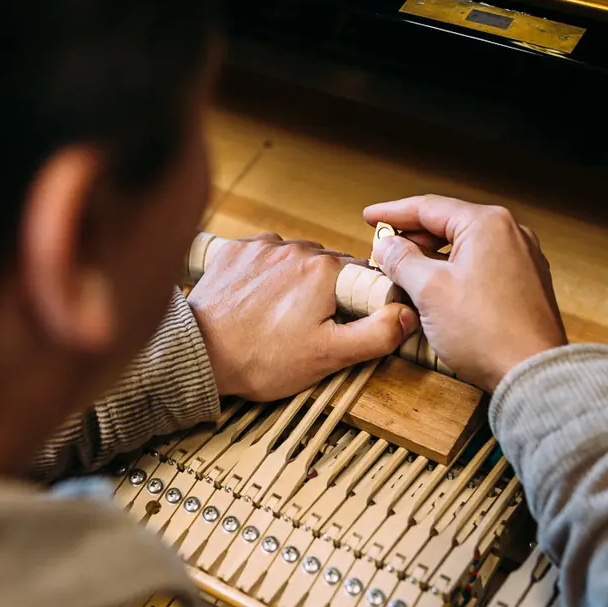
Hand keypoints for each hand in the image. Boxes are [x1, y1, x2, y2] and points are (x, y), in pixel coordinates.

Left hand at [187, 234, 418, 400]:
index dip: (360, 300)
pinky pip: (267, 255)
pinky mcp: (237, 250)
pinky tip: (260, 301)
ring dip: (298, 280)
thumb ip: (376, 335)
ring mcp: (263, 247)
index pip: (364, 275)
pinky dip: (269, 273)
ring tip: (281, 315)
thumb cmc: (260, 359)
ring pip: (298, 259)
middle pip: (331, 265)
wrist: (200, 355)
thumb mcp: (329, 357)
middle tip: (310, 325)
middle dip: (328, 291)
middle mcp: (296, 249)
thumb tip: (407, 316)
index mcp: (325, 271)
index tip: (343, 322)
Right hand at [364, 195, 566, 393]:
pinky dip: (455, 270)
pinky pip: (482, 266)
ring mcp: (523, 259)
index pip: (429, 207)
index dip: (393, 212)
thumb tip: (387, 246)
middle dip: (413, 236)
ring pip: (466, 247)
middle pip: (449, 224)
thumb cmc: (486, 332)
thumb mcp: (430, 290)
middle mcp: (511, 234)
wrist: (532, 374)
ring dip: (433, 255)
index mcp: (488, 224)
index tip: (371, 216)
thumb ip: (402, 260)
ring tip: (405, 268)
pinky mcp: (525, 285)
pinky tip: (438, 286)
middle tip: (384, 247)